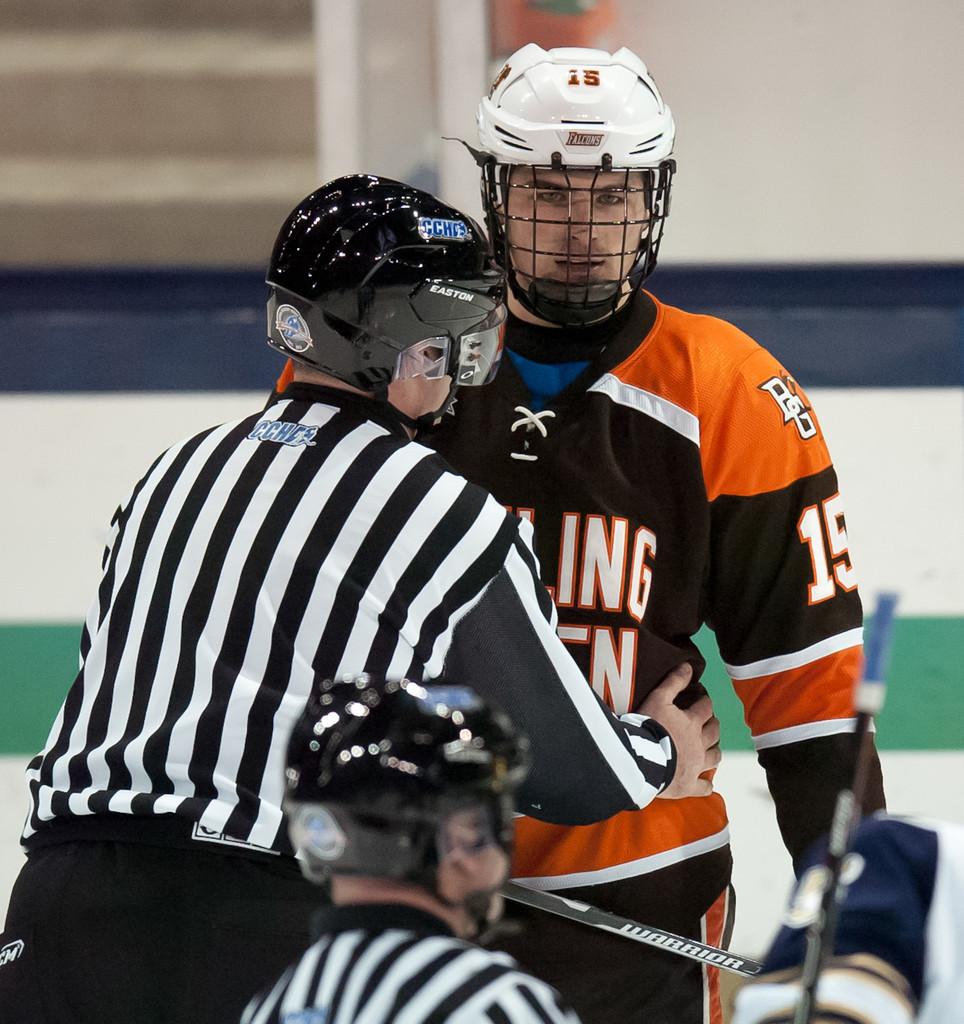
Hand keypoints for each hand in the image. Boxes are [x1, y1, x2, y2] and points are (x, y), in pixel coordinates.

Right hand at [638, 663, 720, 798]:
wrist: (642, 759)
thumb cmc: (648, 727)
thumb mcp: (658, 698)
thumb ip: (673, 681)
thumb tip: (688, 666)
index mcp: (692, 722)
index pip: (705, 708)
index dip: (705, 703)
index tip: (702, 700)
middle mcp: (699, 743)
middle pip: (714, 732)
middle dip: (713, 725)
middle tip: (708, 723)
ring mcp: (696, 766)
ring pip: (715, 757)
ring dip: (714, 751)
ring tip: (711, 748)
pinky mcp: (688, 786)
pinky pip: (704, 787)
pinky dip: (706, 784)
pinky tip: (705, 783)